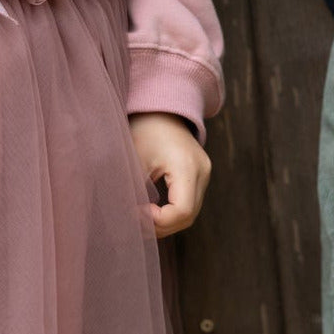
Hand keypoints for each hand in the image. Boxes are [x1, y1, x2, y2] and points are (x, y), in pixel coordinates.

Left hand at [129, 112, 211, 238]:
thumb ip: (134, 191)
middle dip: (161, 225)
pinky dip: (172, 212)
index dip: (158, 220)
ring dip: (167, 221)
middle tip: (136, 221)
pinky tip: (153, 211)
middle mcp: (203, 171)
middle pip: (188, 216)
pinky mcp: (201, 174)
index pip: (181, 211)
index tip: (136, 212)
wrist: (161, 108)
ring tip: (142, 217)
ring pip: (190, 213)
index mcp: (187, 166)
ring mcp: (205, 173)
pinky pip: (190, 202)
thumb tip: (127, 219)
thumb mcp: (135, 160)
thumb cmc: (145, 130)